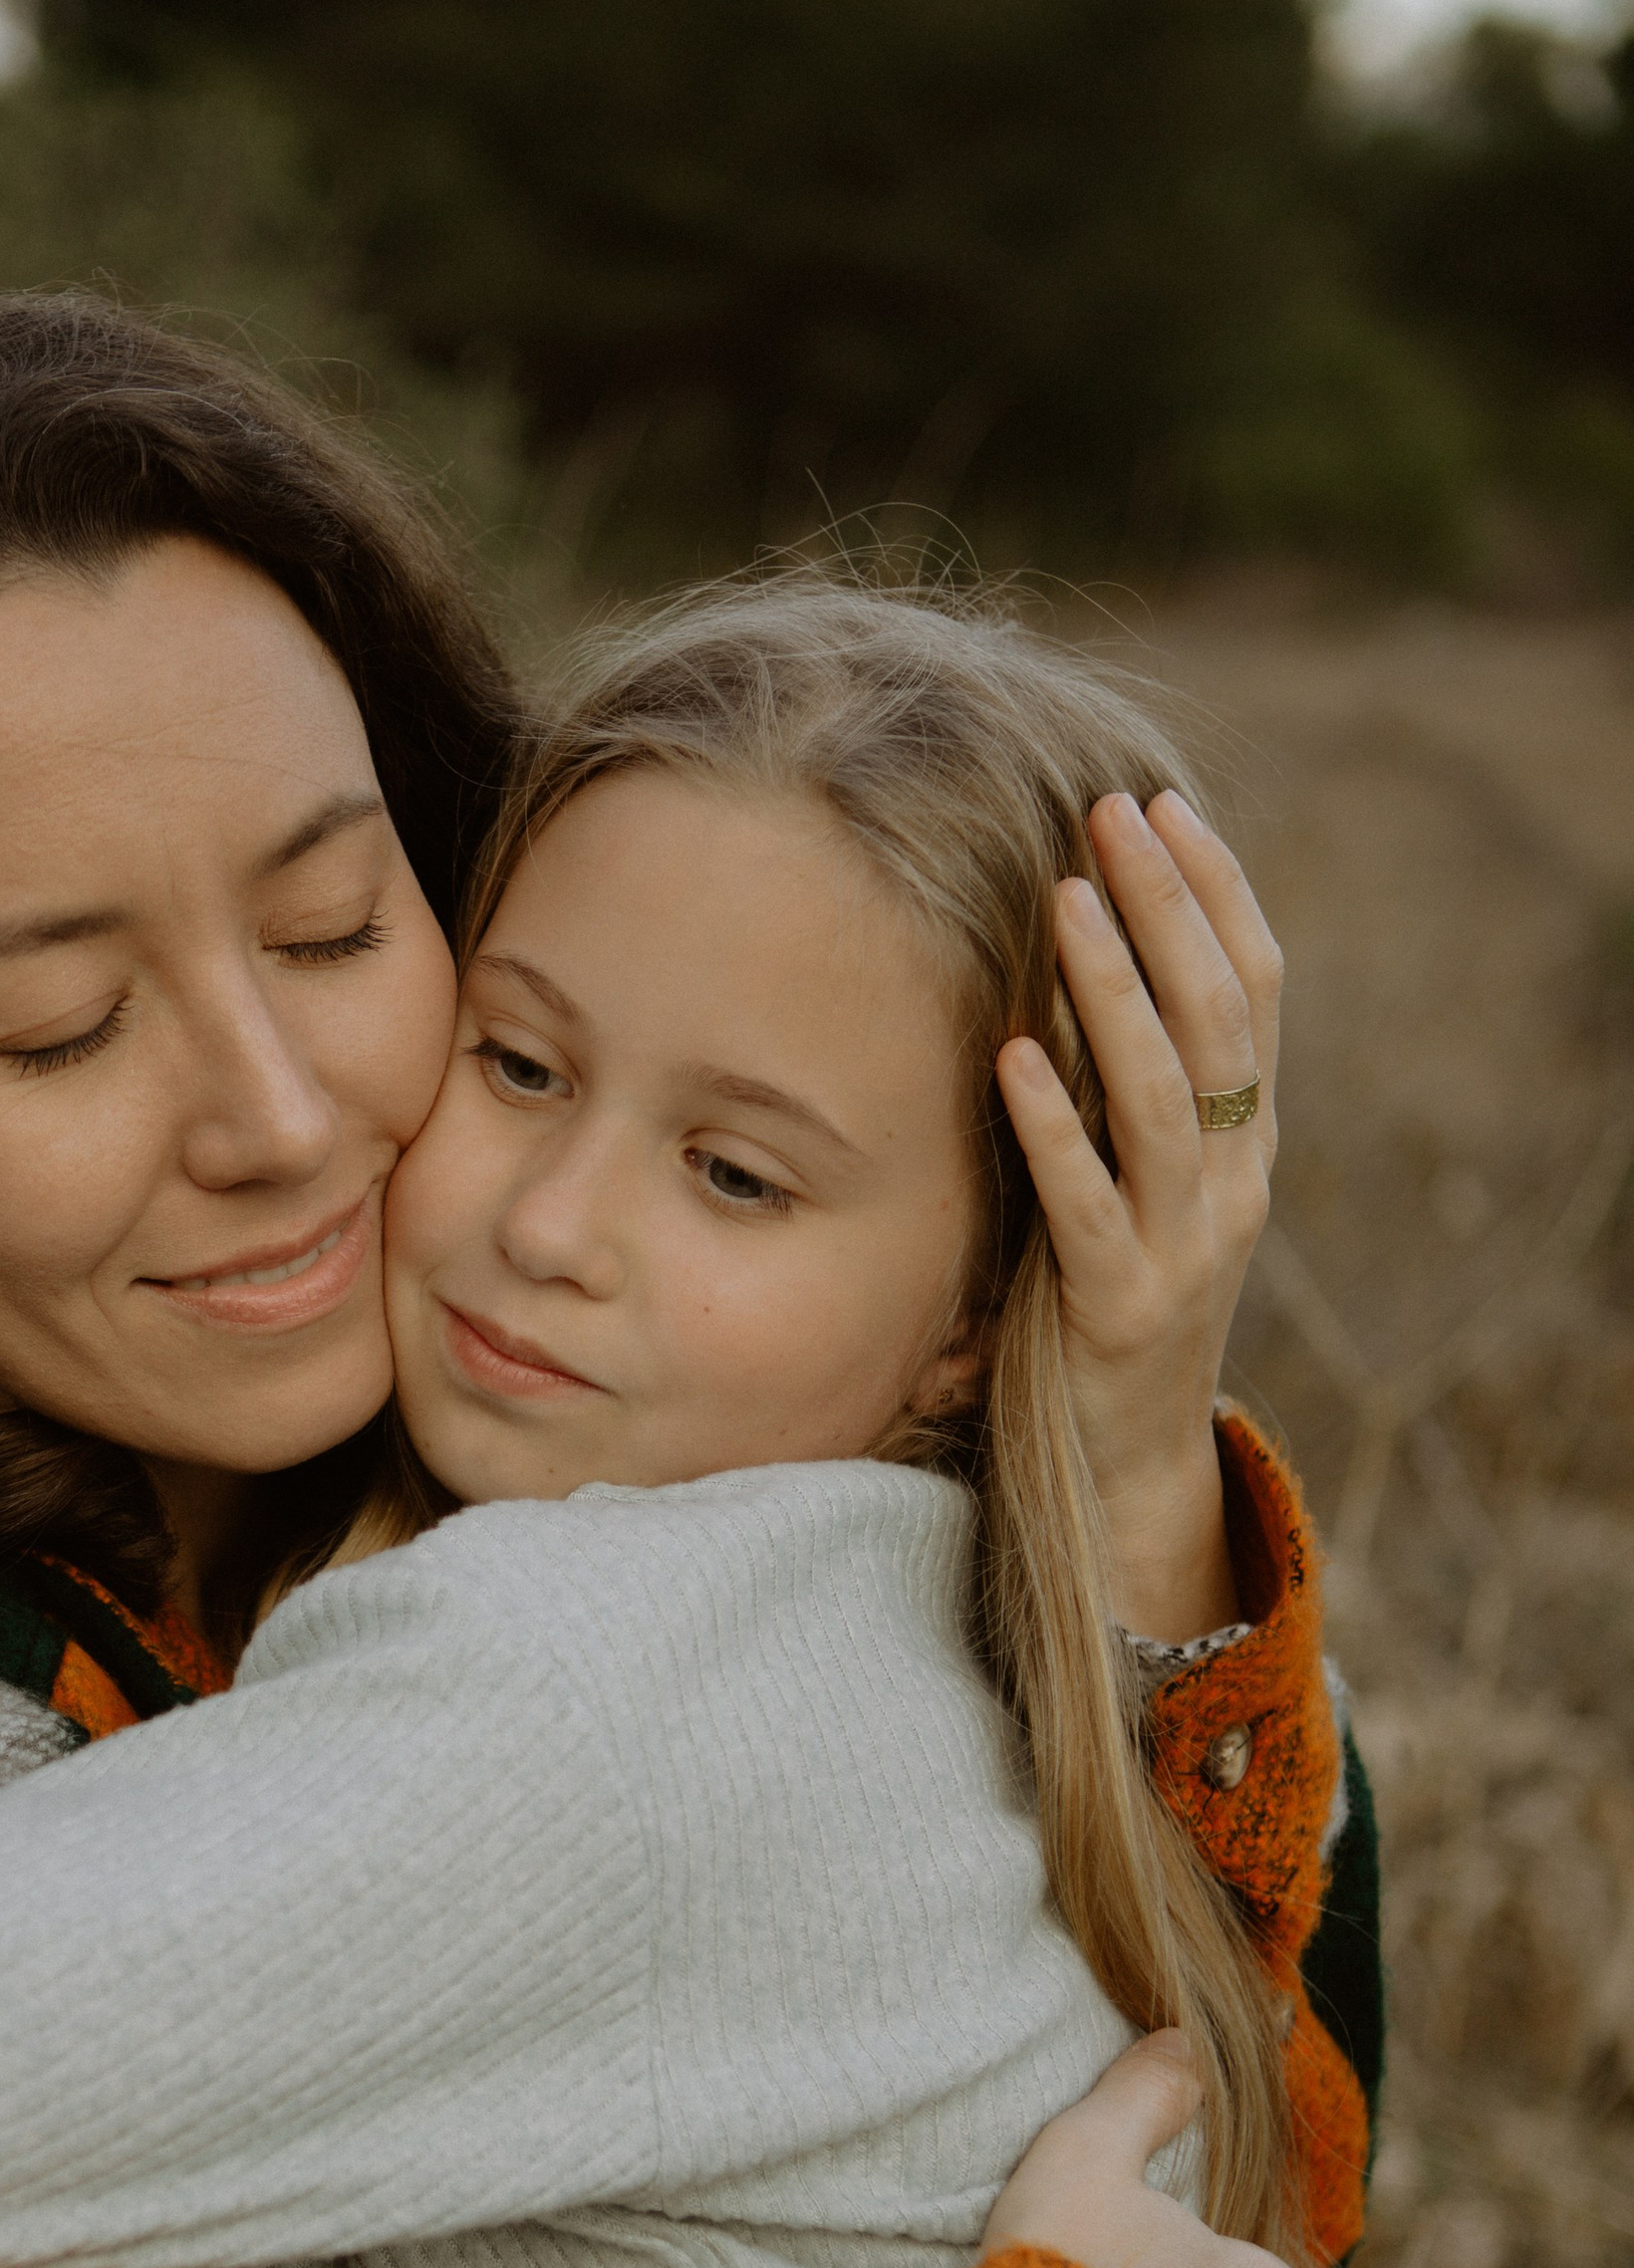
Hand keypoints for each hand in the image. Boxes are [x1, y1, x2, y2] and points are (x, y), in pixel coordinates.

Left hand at [996, 792, 1282, 1642]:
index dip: (1215, 891)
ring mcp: (1184, 1245)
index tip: (1163, 804)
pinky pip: (1088, 1205)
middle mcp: (1233, 1179)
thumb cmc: (1110, 1297)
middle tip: (1112, 814)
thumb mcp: (1141, 1178)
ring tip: (1067, 898)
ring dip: (1114, 989)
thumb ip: (1134, 1086)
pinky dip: (1053, 1126)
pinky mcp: (1116, 1308)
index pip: (1256, 987)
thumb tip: (1086, 956)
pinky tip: (1012, 1057)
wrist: (1130, 1463)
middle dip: (1167, 907)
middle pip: (1220, 1016)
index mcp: (1246, 1138)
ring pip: (1167, 1094)